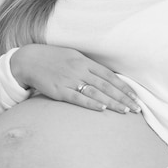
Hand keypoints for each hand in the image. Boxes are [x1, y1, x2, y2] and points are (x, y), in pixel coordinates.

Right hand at [10, 44, 140, 113]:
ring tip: (125, 110)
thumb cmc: (53, 58)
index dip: (124, 86)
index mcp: (85, 61)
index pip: (110, 75)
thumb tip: (106, 77)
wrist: (29, 60)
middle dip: (123, 97)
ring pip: (96, 92)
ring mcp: (70, 80)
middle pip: (107, 85)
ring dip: (112, 102)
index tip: (135, 96)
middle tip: (137, 108)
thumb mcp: (73, 56)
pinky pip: (78, 98)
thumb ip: (89, 66)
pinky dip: (91, 103)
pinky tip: (102, 108)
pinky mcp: (59, 91)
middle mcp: (80, 70)